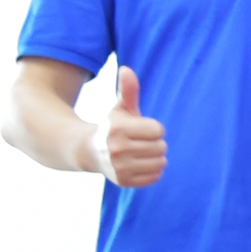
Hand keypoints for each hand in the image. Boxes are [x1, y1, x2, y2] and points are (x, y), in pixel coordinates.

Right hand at [98, 67, 166, 187]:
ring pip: (160, 162)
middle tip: (139, 142)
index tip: (140, 129)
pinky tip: (139, 163)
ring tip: (140, 152)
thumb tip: (126, 69)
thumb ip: (127, 90)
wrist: (89, 151)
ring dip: (156, 156)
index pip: (158, 130)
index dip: (153, 128)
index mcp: (118, 130)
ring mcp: (120, 168)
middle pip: (161, 147)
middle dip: (155, 142)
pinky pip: (155, 176)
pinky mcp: (124, 182)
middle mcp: (117, 150)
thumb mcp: (120, 108)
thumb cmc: (111, 127)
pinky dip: (152, 170)